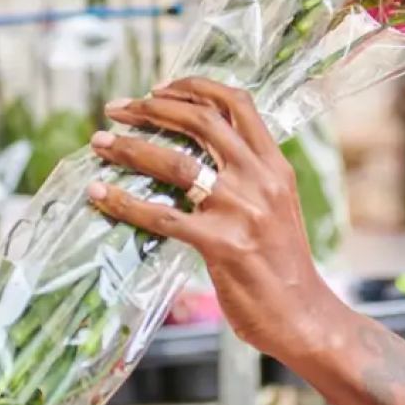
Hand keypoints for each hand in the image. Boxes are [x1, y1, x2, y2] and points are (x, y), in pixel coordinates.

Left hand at [84, 77, 347, 361]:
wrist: (304, 317)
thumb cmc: (284, 267)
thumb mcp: (277, 208)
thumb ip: (248, 180)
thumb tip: (200, 159)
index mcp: (276, 167)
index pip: (238, 104)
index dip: (194, 87)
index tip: (159, 89)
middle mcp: (261, 180)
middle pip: (202, 121)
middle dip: (153, 108)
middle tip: (118, 108)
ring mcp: (241, 211)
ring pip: (176, 163)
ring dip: (131, 147)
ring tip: (101, 141)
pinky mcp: (221, 245)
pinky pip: (162, 216)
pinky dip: (125, 202)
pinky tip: (100, 194)